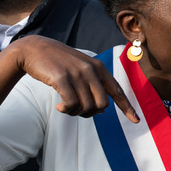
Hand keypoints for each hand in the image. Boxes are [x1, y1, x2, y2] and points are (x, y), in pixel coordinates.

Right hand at [14, 37, 137, 121]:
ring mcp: (77, 74)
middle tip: (77, 111)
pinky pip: (71, 104)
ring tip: (65, 108)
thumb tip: (101, 110)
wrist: (34, 49)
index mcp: (99, 67)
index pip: (117, 91)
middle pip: (102, 104)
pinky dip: (66, 110)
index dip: (127, 107)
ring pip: (87, 106)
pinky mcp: (62, 79)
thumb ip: (93, 86)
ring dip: (76, 113)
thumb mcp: (80, 69)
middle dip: (91, 113)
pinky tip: (59, 107)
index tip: (136, 121)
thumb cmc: (58, 62)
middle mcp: (91, 70)